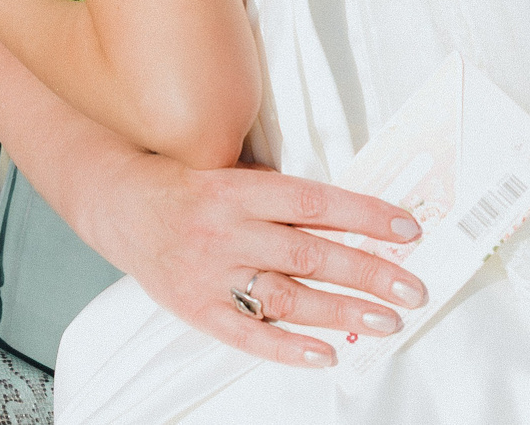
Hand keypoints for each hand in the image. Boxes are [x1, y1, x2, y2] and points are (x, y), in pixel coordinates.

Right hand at [95, 154, 426, 368]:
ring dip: (343, 311)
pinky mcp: (196, 307)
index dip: (364, 215)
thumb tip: (353, 221)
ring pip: (287, 296)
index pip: (314, 202)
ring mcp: (209, 272)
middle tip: (411, 287)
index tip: (407, 229)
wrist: (118, 203)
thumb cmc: (186, 189)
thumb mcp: (233, 176)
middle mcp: (225, 230)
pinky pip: (248, 334)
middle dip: (368, 272)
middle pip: (309, 253)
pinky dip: (289, 348)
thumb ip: (282, 198)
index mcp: (237, 190)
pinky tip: (327, 353)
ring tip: (386, 320)